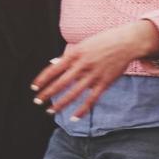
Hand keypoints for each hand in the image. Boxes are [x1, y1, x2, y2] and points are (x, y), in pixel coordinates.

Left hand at [32, 20, 158, 120]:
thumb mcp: (82, 45)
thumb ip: (68, 56)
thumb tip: (53, 63)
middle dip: (47, 93)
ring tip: (50, 111)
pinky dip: (82, 110)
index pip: (53, 69)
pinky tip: (74, 117)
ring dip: (60, 104)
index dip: (42, 80)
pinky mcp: (104, 83)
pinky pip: (91, 99)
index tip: (33, 88)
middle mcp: (82, 66)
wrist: (125, 43)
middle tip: (37, 101)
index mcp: (74, 55)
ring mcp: (93, 75)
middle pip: (61, 83)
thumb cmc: (102, 42)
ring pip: (74, 93)